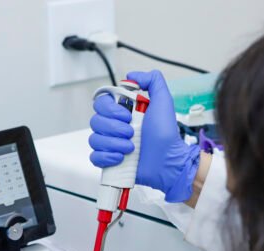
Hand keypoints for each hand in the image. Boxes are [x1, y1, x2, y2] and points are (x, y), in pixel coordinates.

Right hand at [89, 70, 200, 202]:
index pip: (101, 103)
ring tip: (131, 148)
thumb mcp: (164, 101)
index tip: (127, 115)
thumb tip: (132, 75)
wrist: (168, 161)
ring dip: (113, 143)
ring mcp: (111, 145)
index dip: (110, 109)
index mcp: (123, 112)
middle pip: (95, 121)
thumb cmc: (166, 135)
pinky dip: (107, 157)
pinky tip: (121, 158)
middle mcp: (115, 127)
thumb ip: (153, 81)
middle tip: (132, 132)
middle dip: (114, 128)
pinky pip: (95, 157)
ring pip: (94, 139)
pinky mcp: (110, 161)